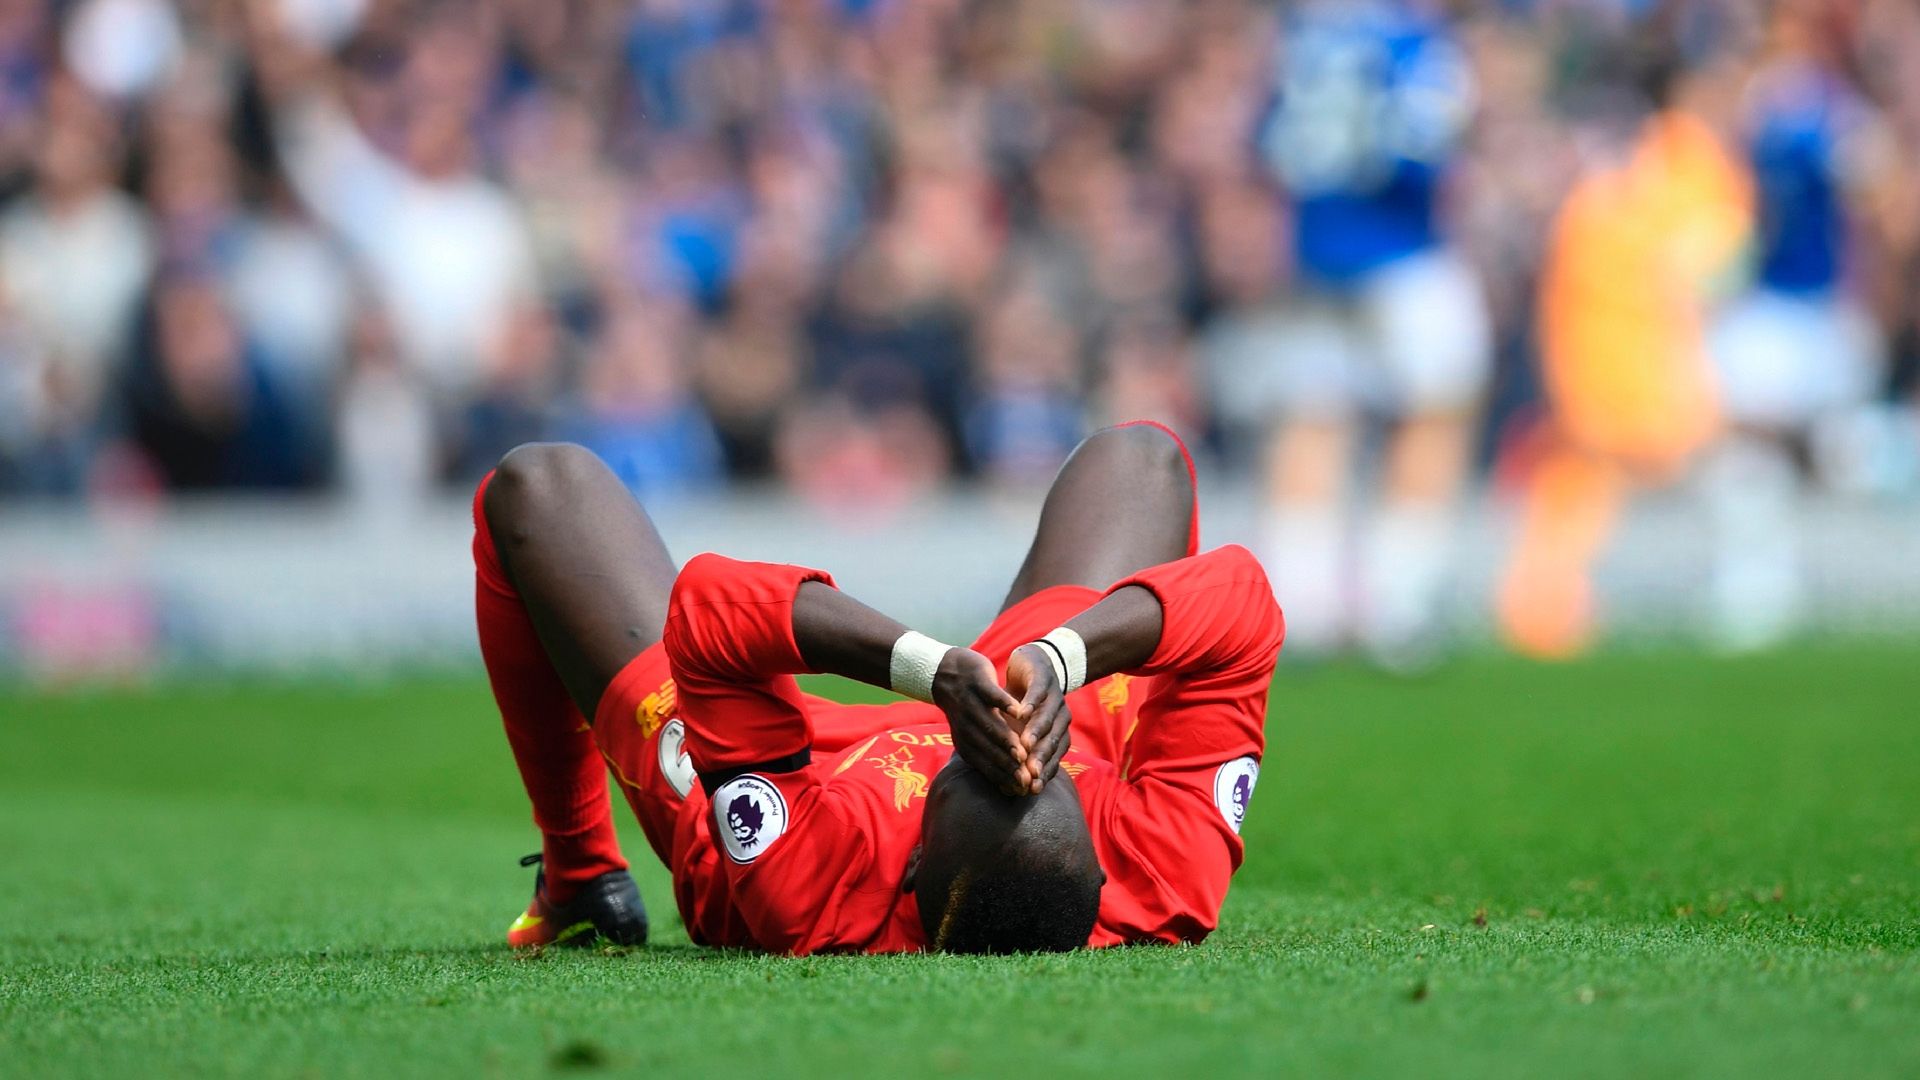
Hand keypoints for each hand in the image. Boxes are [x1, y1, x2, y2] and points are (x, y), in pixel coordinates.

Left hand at [931, 648, 1031, 795]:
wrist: (945, 670)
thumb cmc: (968, 707)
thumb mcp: (972, 733)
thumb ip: (990, 755)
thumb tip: (1009, 787)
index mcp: (965, 741)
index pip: (985, 763)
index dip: (1004, 776)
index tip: (1023, 789)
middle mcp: (966, 725)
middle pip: (988, 748)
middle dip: (1008, 764)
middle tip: (1027, 777)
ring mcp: (970, 703)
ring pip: (990, 725)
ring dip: (1006, 738)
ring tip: (1024, 751)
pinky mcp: (977, 683)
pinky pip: (991, 695)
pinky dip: (1004, 704)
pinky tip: (1019, 712)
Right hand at [1005, 644, 1069, 794]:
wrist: (1030, 665)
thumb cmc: (1022, 707)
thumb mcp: (1019, 732)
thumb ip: (1018, 756)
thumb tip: (1009, 789)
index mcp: (1057, 733)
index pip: (1052, 758)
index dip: (1041, 774)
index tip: (1029, 789)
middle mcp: (1061, 718)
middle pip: (1052, 742)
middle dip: (1040, 759)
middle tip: (1029, 774)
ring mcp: (1055, 697)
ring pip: (1047, 719)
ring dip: (1036, 733)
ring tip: (1024, 746)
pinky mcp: (1045, 678)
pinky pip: (1039, 693)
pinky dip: (1031, 704)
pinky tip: (1021, 712)